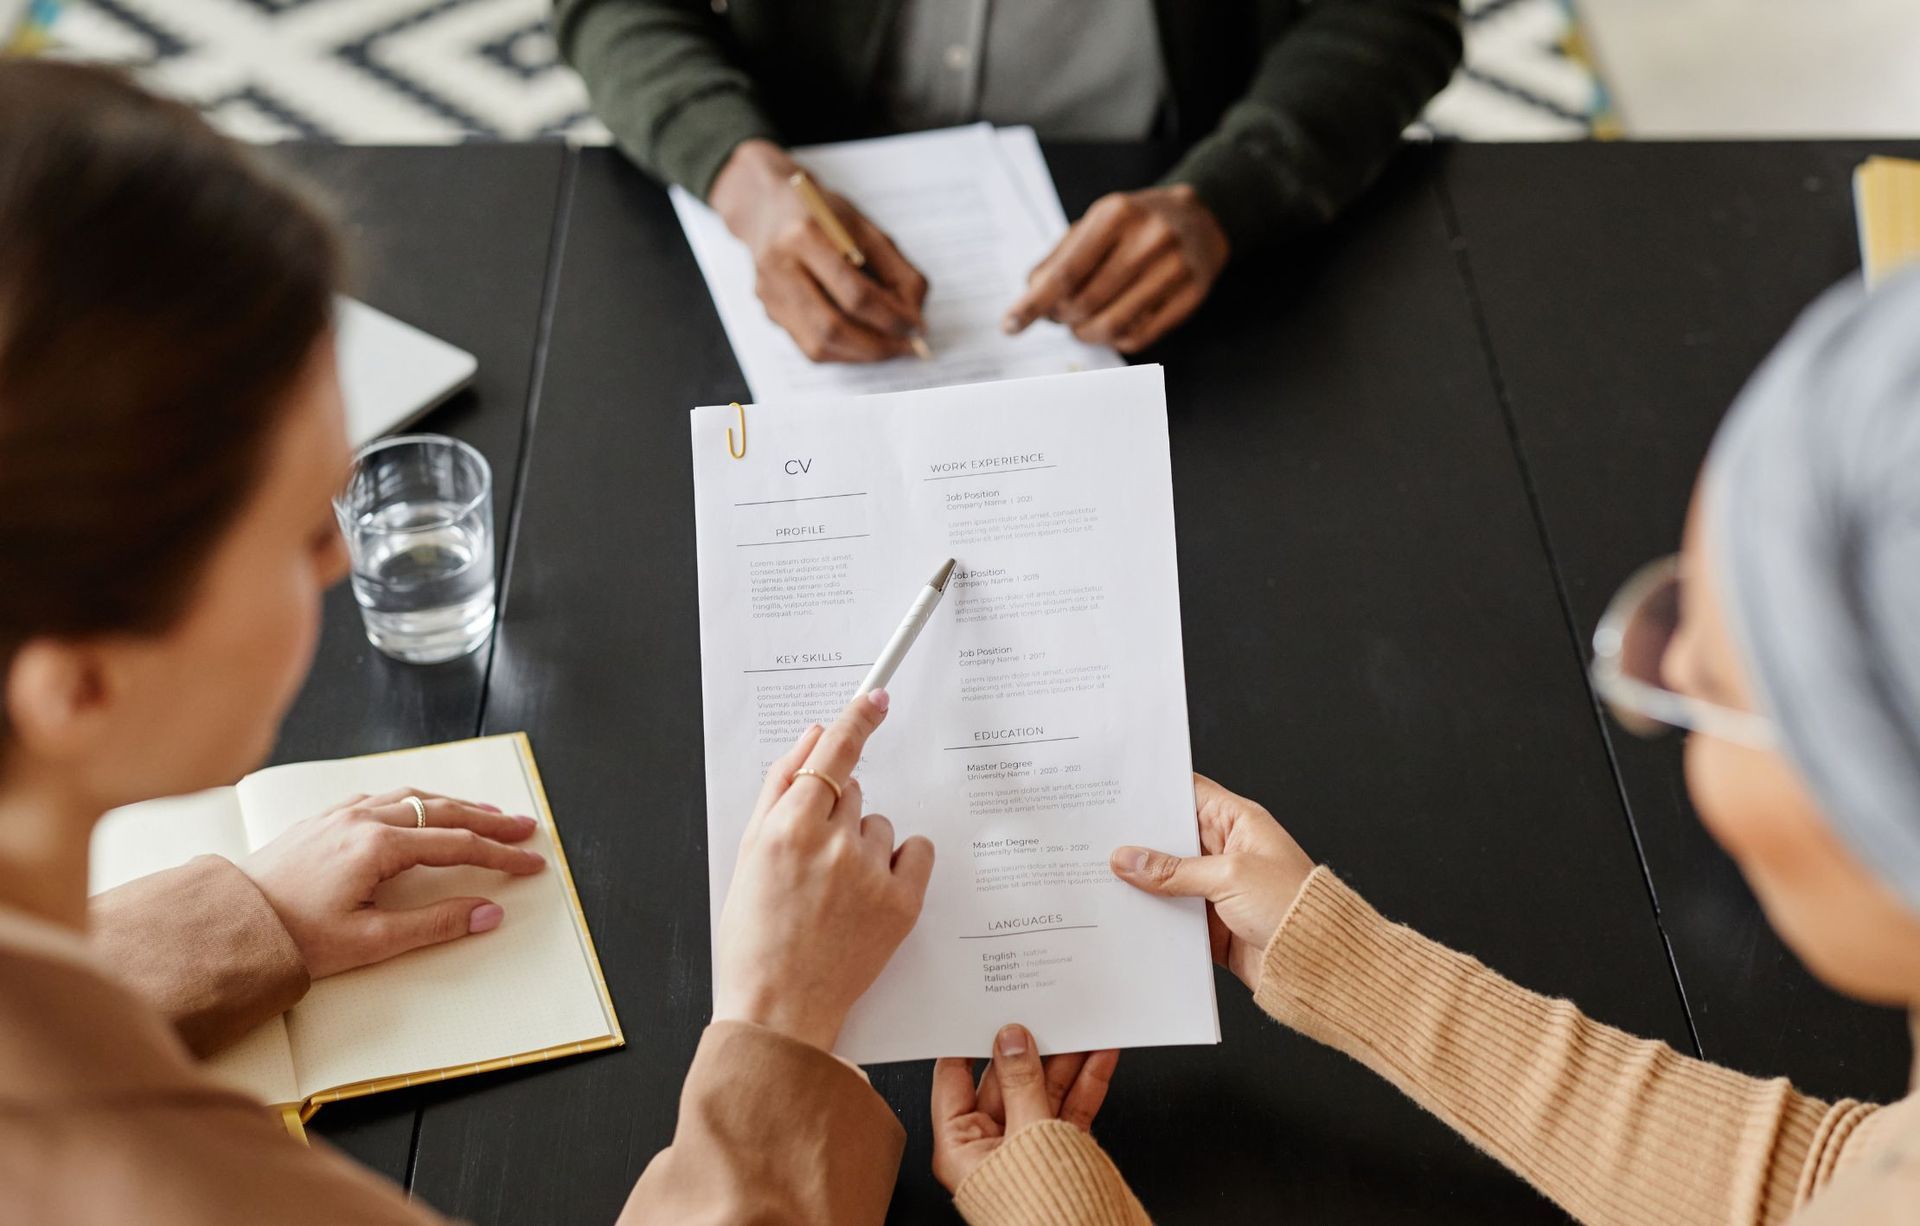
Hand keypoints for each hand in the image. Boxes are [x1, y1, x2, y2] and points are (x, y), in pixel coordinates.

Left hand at [241, 789, 545, 979]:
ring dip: (455, 804)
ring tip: (484, 812)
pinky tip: (420, 807)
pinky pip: (381, 798)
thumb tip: (488, 913)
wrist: (230, 926)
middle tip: (524, 827)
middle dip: (489, 820)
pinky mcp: (323, 821)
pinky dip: (415, 800)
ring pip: (413, 797)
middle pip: (443, 811)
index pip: (457, 844)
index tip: (530, 861)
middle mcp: (362, 820)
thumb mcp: (370, 942)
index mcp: (377, 846)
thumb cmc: (292, 937)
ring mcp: (340, 816)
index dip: (499, 854)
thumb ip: (435, 924)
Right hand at [710, 139, 929, 362]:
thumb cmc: (822, 213)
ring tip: (889, 347)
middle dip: (878, 344)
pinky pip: (809, 347)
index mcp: (804, 235)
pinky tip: (864, 343)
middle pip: (832, 327)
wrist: (766, 205)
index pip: (854, 294)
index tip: (917, 326)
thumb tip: (914, 317)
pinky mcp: (769, 311)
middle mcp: (779, 267)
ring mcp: (769, 294)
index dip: (891, 317)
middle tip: (906, 345)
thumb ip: (896, 269)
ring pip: (818, 346)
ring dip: (861, 354)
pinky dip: (844, 352)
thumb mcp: (865, 227)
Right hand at [712, 689, 934, 1051]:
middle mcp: (833, 844)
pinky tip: (872, 893)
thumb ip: (778, 788)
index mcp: (787, 828)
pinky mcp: (903, 903)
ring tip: (836, 892)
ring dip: (863, 845)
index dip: (856, 719)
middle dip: (835, 814)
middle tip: (814, 862)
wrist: (779, 1009)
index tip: (875, 697)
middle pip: (851, 791)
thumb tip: (811, 736)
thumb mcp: (747, 854)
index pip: (832, 753)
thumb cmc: (755, 936)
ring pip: (879, 825)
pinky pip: (915, 851)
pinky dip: (899, 864)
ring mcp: (872, 874)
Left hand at [931, 1023, 1118, 1192]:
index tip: (984, 1008)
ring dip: (1064, 1058)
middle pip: (1006, 1081)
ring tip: (1079, 1024)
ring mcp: (1028, 1146)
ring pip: (1044, 1090)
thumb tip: (1012, 1041)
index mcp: (960, 1147)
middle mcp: (991, 1145)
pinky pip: (1071, 1107)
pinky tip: (1100, 1054)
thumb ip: (1023, 1084)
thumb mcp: (1029, 1136)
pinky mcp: (1061, 1150)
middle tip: (1042, 1011)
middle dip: (1029, 1046)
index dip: (969, 1041)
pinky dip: (1087, 1080)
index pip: (955, 1079)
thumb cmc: (1045, 1215)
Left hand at [1003, 185, 1227, 353]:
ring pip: (1112, 325)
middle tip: (1059, 315)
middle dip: (1062, 318)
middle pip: (1085, 303)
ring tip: (1083, 324)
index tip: (1011, 325)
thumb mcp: (1095, 224)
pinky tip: (1112, 325)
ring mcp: (1175, 267)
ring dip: (1086, 333)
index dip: (1034, 304)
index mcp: (1117, 214)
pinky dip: (1115, 338)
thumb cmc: (1136, 224)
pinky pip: (1141, 336)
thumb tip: (1031, 295)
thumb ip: (1059, 258)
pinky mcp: (1192, 294)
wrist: (1200, 217)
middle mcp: (1149, 238)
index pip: (1065, 273)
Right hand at [1110, 774, 1315, 986]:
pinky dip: (1152, 913)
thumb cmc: (1293, 907)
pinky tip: (1125, 913)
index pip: (1189, 793)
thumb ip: (1174, 869)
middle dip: (1137, 838)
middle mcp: (1225, 850)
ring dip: (1141, 880)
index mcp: (1237, 822)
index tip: (1119, 790)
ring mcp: (1216, 886)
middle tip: (1098, 835)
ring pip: (1167, 877)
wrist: (1317, 965)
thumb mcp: (1229, 876)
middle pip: (1171, 836)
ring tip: (1100, 874)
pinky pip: (1173, 911)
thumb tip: (1128, 859)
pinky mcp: (1211, 921)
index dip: (1155, 790)